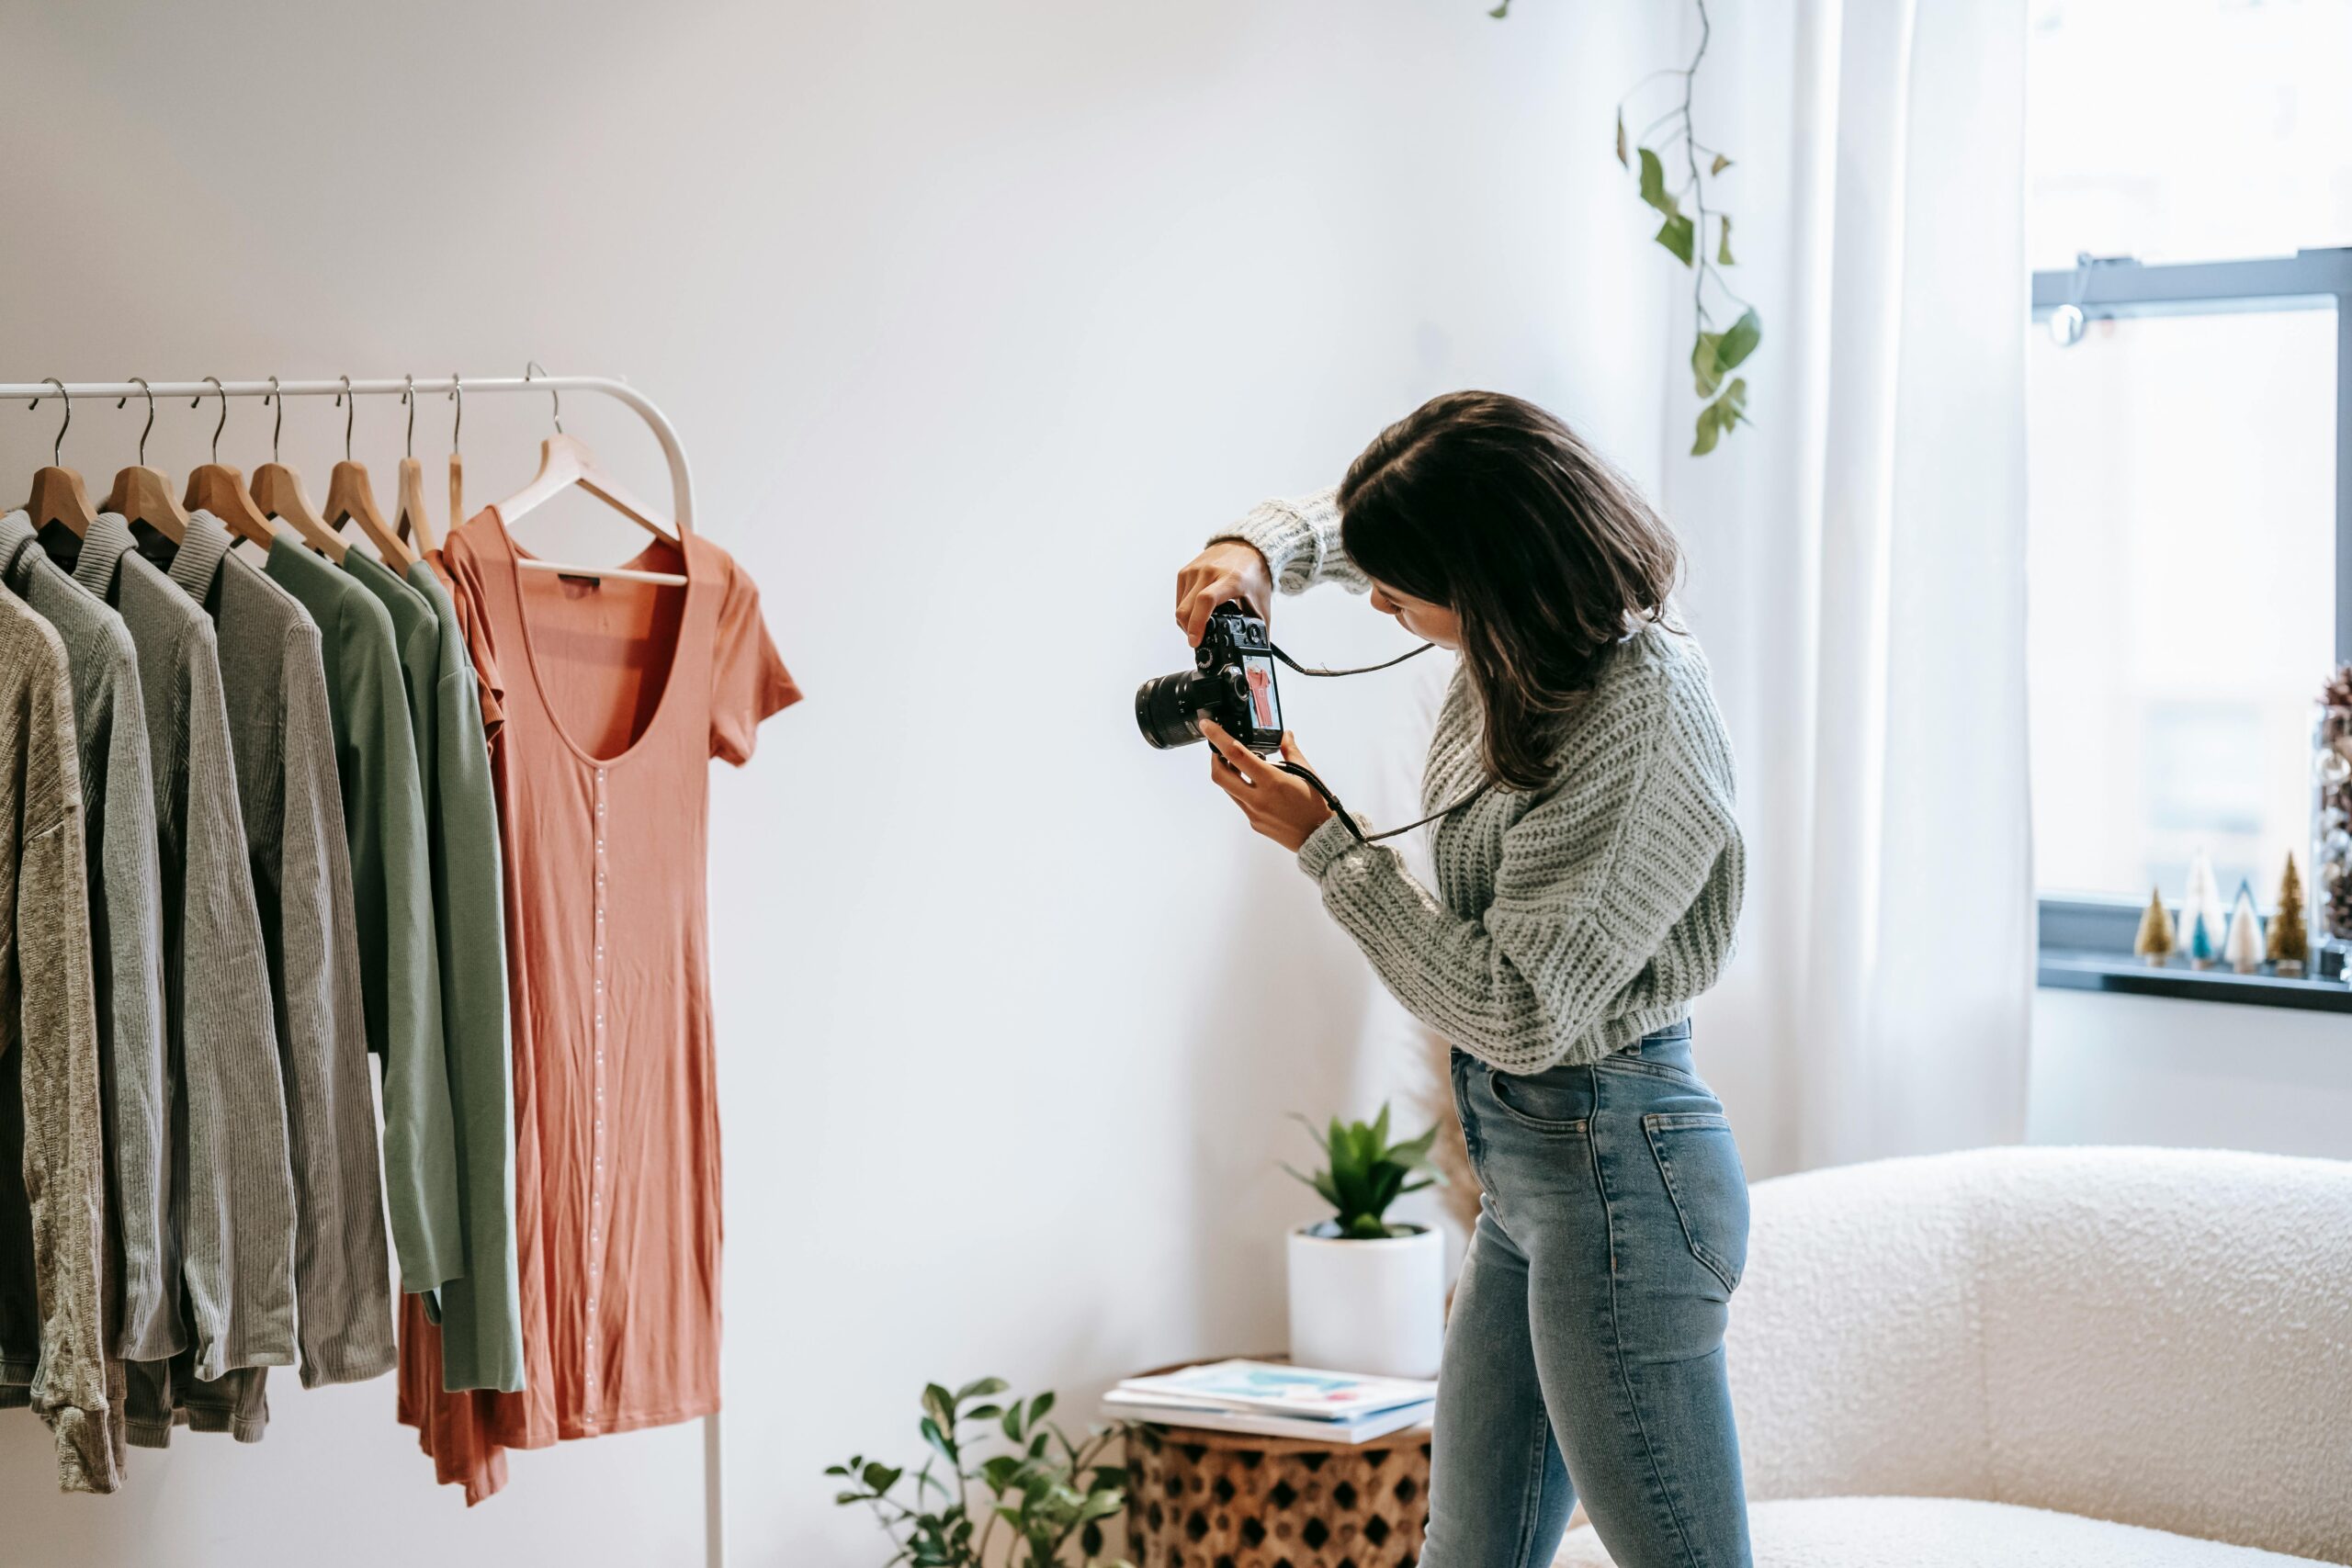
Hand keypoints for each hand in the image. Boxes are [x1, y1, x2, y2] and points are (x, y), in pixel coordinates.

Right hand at [1175, 540, 1273, 645]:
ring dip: (1186, 623)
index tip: (1196, 641)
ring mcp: (1195, 570)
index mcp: (1231, 580)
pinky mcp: (1186, 571)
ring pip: (1180, 607)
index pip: (1206, 601)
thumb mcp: (1261, 603)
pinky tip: (1196, 614)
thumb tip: (1261, 655)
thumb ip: (1262, 630)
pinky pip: (1179, 599)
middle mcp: (1210, 572)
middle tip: (1198, 641)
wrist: (1246, 547)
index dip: (1198, 624)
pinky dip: (1184, 611)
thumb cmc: (1254, 574)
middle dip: (1189, 631)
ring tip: (1199, 628)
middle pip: (1187, 608)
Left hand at [1203, 721, 1333, 852]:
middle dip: (1214, 758)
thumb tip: (1285, 735)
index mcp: (1272, 781)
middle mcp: (1258, 798)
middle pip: (1220, 775)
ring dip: (1228, 774)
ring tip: (1241, 767)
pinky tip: (1257, 787)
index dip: (1218, 738)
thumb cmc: (1316, 806)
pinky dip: (1242, 790)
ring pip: (1228, 789)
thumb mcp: (1307, 773)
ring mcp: (1254, 812)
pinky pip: (1240, 802)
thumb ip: (1291, 751)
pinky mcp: (1254, 822)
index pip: (1236, 754)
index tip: (1208, 726)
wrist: (1320, 837)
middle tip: (1219, 749)